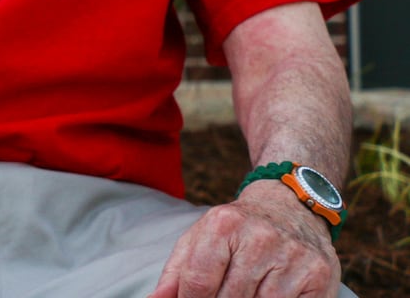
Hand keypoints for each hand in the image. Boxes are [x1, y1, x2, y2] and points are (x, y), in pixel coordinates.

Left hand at [148, 183, 340, 297]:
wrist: (291, 206)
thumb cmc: (237, 230)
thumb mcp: (199, 239)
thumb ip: (175, 274)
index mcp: (223, 225)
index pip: (197, 283)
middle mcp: (260, 238)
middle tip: (221, 295)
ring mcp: (293, 258)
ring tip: (244, 293)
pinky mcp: (320, 276)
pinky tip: (268, 296)